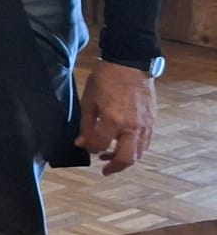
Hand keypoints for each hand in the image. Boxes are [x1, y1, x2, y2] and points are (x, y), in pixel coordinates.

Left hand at [78, 60, 157, 174]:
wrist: (129, 64)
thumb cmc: (105, 80)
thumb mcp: (88, 100)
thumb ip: (86, 125)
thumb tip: (82, 143)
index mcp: (113, 120)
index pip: (100, 146)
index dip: (91, 149)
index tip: (87, 147)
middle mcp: (131, 127)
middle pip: (126, 158)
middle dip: (114, 167)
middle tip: (105, 169)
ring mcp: (145, 125)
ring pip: (139, 153)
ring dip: (125, 159)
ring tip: (112, 156)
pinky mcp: (152, 121)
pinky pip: (146, 143)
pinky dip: (136, 149)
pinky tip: (125, 145)